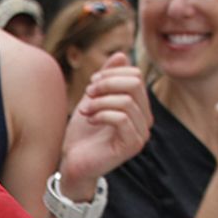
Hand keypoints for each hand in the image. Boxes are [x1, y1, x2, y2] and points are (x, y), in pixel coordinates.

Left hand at [59, 53, 151, 199]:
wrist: (72, 162)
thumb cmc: (82, 133)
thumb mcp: (92, 99)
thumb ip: (107, 78)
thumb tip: (122, 54)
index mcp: (138, 106)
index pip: (135, 75)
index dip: (110, 74)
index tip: (91, 84)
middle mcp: (145, 119)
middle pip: (134, 84)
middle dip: (106, 84)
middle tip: (88, 93)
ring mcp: (141, 133)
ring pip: (127, 101)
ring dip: (100, 101)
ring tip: (85, 110)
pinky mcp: (132, 145)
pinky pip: (122, 118)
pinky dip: (101, 114)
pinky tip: (90, 120)